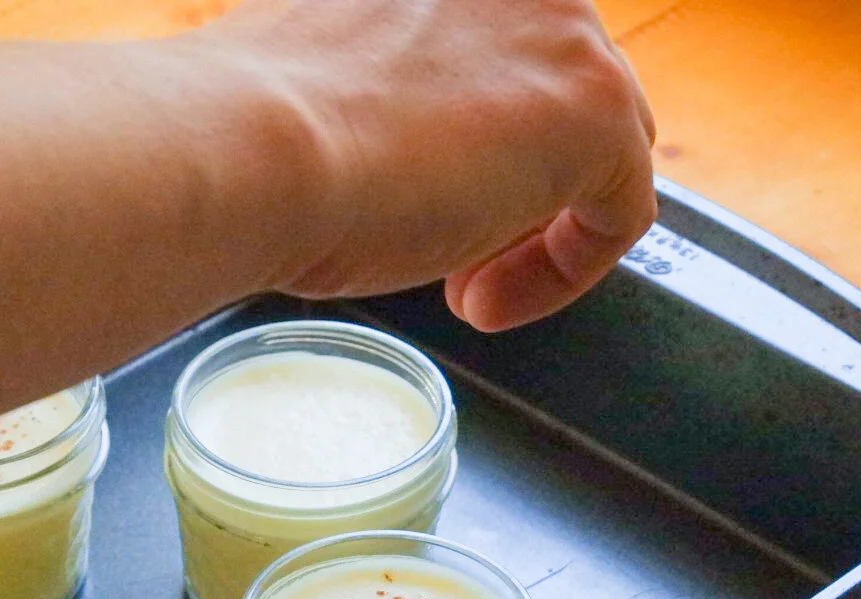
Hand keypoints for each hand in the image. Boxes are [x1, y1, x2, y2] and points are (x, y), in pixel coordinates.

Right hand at [197, 0, 656, 329]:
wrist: (241, 151)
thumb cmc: (245, 131)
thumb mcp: (319, 86)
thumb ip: (378, 90)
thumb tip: (377, 136)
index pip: (500, 53)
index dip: (470, 135)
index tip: (416, 190)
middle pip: (556, 96)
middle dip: (512, 181)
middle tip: (442, 249)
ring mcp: (566, 35)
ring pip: (594, 152)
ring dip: (531, 230)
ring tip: (458, 286)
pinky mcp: (596, 113)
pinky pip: (619, 214)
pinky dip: (560, 273)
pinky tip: (481, 302)